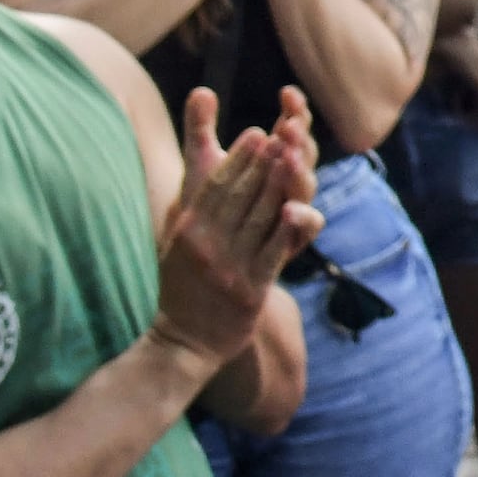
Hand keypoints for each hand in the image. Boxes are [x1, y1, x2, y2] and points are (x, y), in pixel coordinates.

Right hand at [152, 84, 321, 366]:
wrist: (182, 343)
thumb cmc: (181, 290)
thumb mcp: (176, 245)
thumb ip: (192, 213)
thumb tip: (206, 180)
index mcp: (188, 230)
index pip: (215, 185)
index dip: (237, 157)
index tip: (256, 134)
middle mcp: (207, 245)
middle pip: (239, 195)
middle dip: (263, 163)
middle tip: (282, 136)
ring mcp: (229, 268)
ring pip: (259, 218)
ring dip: (278, 186)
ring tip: (294, 160)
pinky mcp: (250, 291)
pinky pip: (272, 253)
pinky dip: (287, 229)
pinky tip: (301, 208)